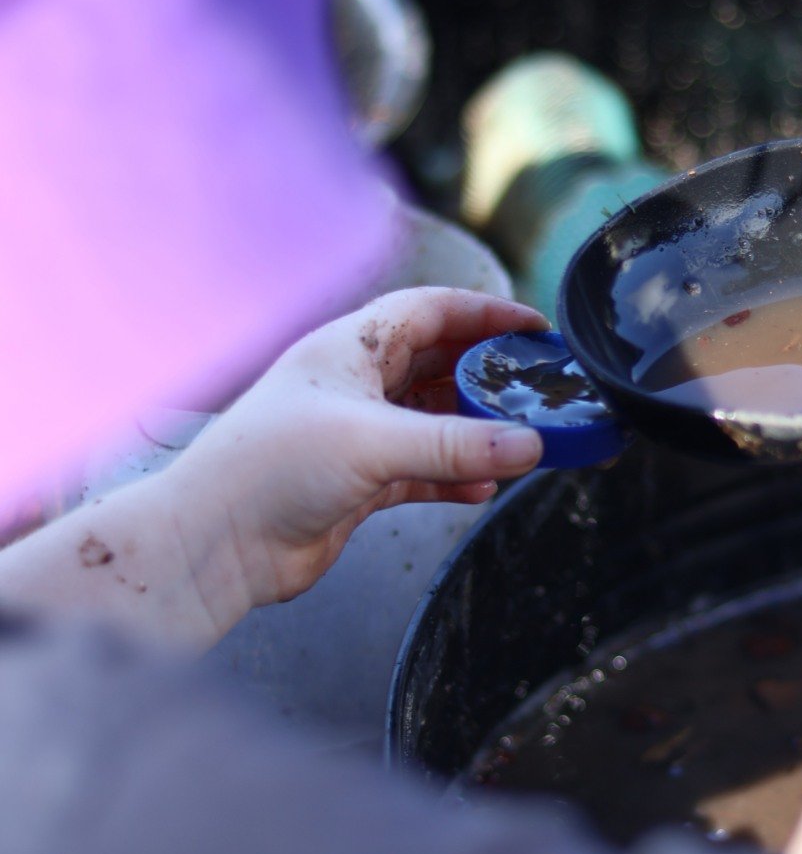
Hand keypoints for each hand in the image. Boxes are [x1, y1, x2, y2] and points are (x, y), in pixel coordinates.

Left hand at [167, 287, 547, 628]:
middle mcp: (353, 385)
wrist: (216, 542)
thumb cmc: (267, 468)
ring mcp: (356, 435)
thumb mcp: (371, 443)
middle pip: (438, 364)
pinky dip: (454, 477)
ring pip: (434, 421)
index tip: (532, 326)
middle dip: (487, 375)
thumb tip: (526, 444)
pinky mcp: (359, 483)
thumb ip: (454, 445)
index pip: (430, 311)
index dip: (484, 313)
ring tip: (519, 441)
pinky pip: (422, 470)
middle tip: (533, 388)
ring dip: (475, 432)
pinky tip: (482, 487)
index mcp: (349, 348)